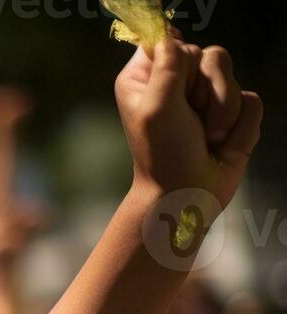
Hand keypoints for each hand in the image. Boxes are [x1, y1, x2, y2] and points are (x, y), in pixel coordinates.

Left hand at [115, 35, 262, 210]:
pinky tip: (222, 146)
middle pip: (209, 55)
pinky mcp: (233, 112)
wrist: (188, 193)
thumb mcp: (157, 109)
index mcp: (147, 78)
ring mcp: (206, 96)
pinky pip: (253, 102)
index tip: (176, 88)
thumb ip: (166, 68)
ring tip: (207, 139)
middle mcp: (175, 82)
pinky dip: (240, 128)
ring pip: (234, 77)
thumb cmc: (164, 155)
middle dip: (207, 92)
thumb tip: (169, 34)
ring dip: (224, 114)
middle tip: (191, 122)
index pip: (170, 40)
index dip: (181, 60)